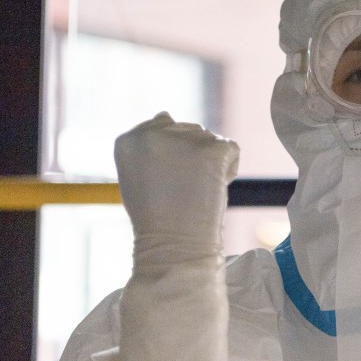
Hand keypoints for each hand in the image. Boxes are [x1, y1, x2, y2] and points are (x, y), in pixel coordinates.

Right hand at [114, 112, 239, 258]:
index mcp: (129, 138)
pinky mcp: (213, 148)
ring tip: (194, 193)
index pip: (160, 125)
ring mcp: (185, 137)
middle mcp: (153, 130)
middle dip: (192, 157)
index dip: (170, 156)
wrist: (174, 246)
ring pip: (209, 140)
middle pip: (187, 131)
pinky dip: (228, 170)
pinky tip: (211, 189)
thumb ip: (149, 145)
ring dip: (209, 163)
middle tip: (182, 191)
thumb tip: (165, 114)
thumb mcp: (138, 176)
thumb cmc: (156, 220)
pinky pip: (230, 150)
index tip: (165, 183)